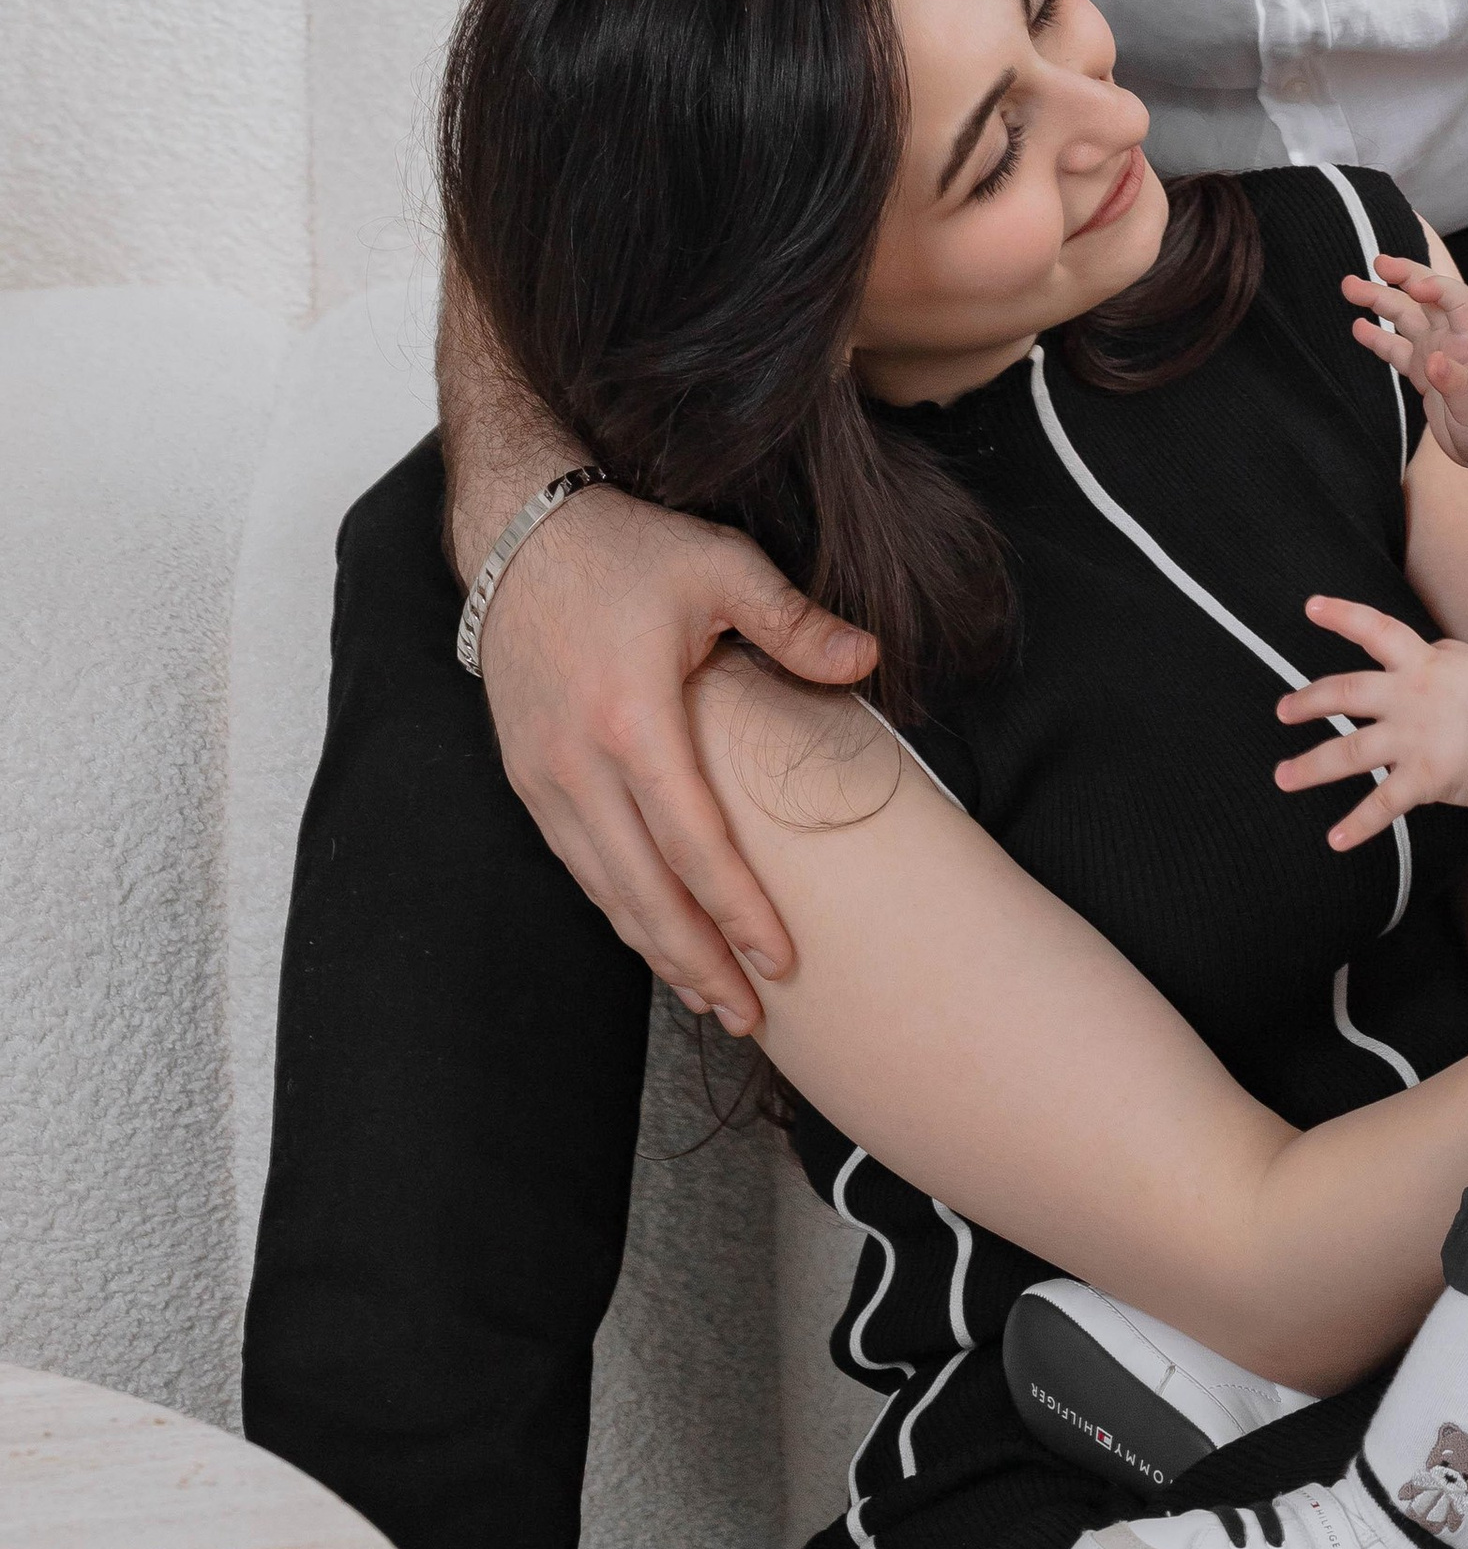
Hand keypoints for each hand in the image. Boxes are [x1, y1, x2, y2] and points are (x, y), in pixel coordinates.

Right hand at [476, 487, 877, 1030]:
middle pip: (643, 893)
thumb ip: (794, 621)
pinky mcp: (526, 776)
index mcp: (632, 718)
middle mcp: (578, 762)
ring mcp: (543, 776)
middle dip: (699, 963)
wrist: (517, 534)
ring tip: (711, 997)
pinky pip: (577, 864)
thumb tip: (869, 658)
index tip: (782, 959)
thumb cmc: (627, 549)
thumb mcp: (720, 565)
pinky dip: (618, 909)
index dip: (738, 910)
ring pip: (604, 890)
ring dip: (657, 950)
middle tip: (749, 1014)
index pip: (693, 844)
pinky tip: (654, 935)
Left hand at [1273, 595, 1467, 850]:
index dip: (1343, 616)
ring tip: (1284, 776)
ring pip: (1349, 753)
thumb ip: (1444, 656)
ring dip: (1311, 766)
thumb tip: (1431, 650)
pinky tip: (1336, 840)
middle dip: (1307, 702)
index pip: (1376, 630)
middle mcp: (1407, 698)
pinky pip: (1383, 805)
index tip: (1312, 607)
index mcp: (1422, 664)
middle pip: (1344, 693)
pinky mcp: (1422, 778)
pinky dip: (1358, 825)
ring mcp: (1411, 739)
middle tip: (1282, 711)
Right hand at [1342, 253, 1467, 479]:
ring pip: (1405, 318)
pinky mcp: (1422, 372)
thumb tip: (1433, 360)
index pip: (1459, 301)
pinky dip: (1377, 337)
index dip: (1439, 288)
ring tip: (1350, 286)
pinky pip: (1396, 348)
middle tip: (1377, 263)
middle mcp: (1451, 340)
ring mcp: (1434, 353)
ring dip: (1380, 300)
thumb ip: (1456, 383)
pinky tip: (1358, 326)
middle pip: (1425, 299)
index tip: (1415, 287)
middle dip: (1404, 277)